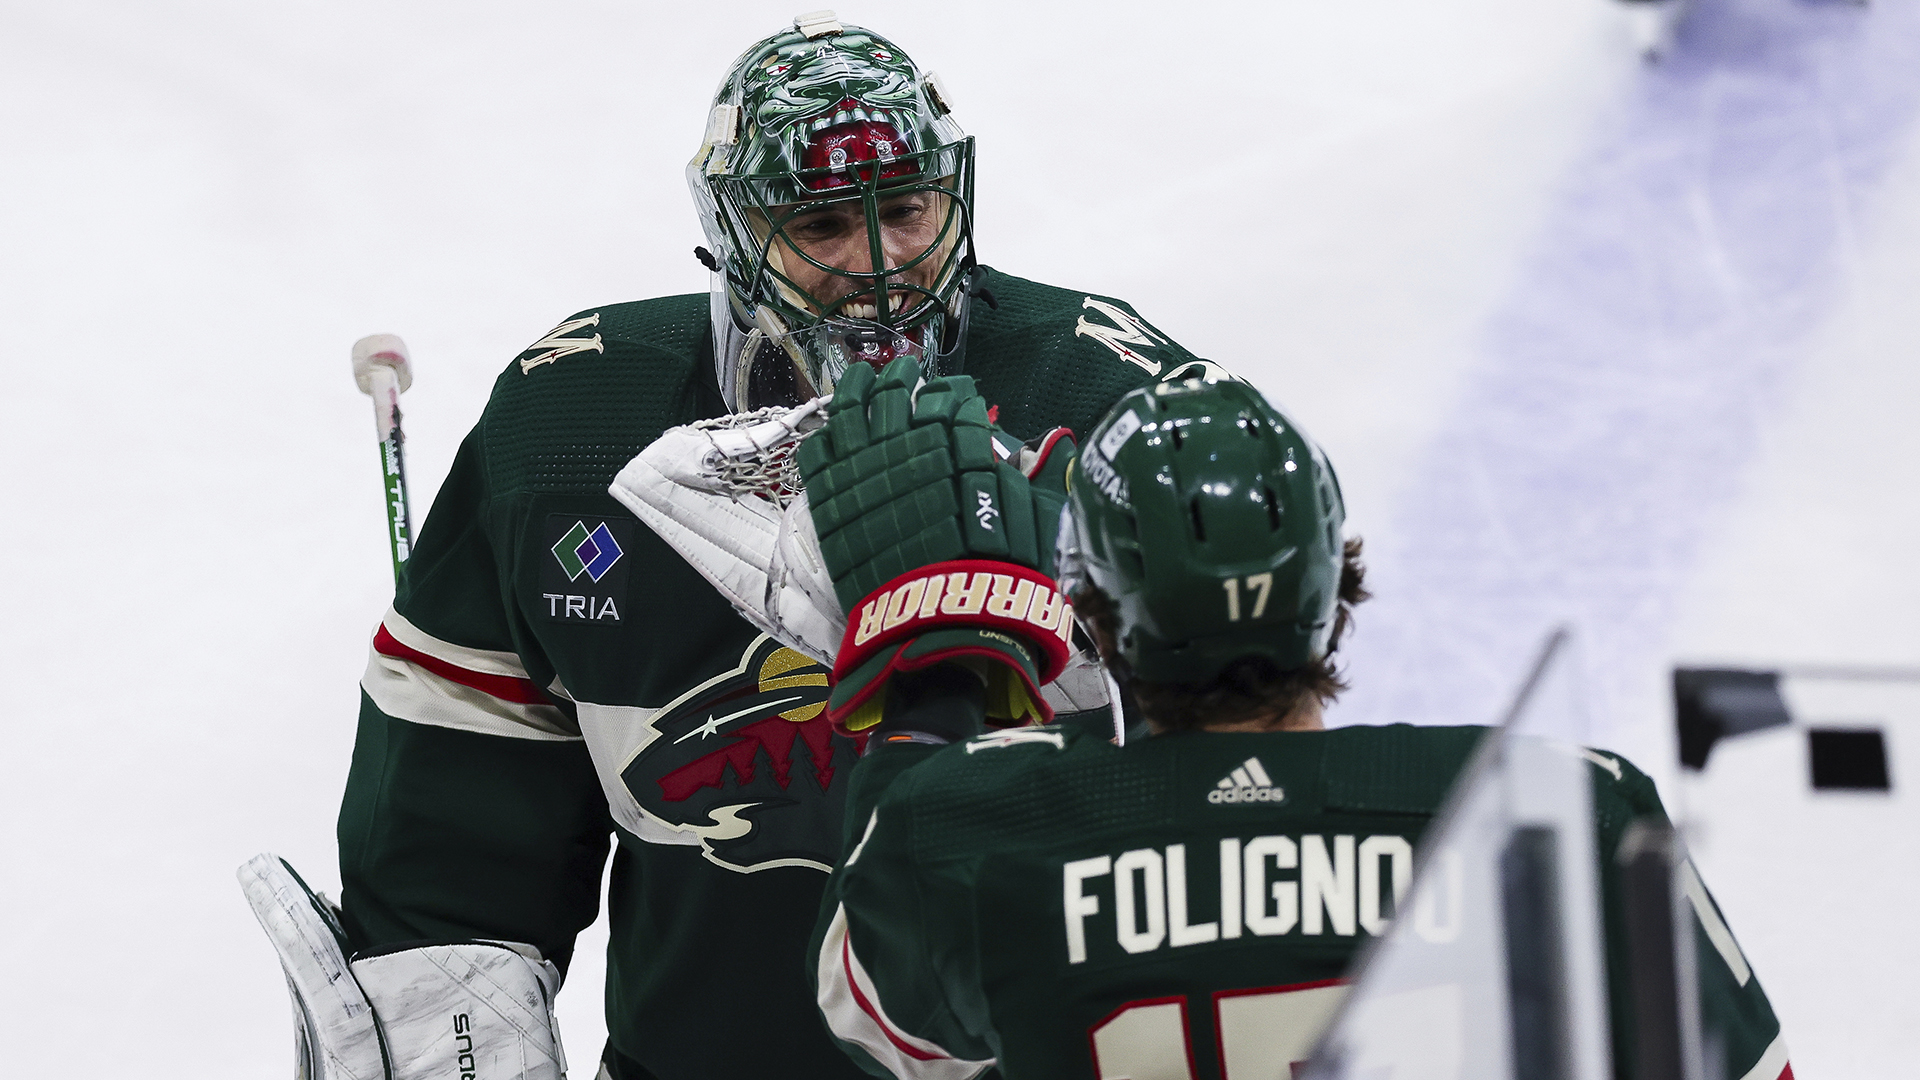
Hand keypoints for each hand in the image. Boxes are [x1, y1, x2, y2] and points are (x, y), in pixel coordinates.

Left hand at [797, 357, 1076, 733]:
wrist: (943, 623)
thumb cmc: (997, 576)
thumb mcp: (1039, 522)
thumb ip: (1048, 475)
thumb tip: (1062, 441)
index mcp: (962, 446)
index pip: (953, 400)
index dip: (954, 392)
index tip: (956, 392)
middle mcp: (912, 447)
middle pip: (899, 393)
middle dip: (904, 377)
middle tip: (906, 372)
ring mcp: (866, 470)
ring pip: (854, 410)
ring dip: (858, 387)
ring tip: (862, 376)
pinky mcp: (834, 500)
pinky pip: (821, 451)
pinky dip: (827, 432)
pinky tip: (832, 426)